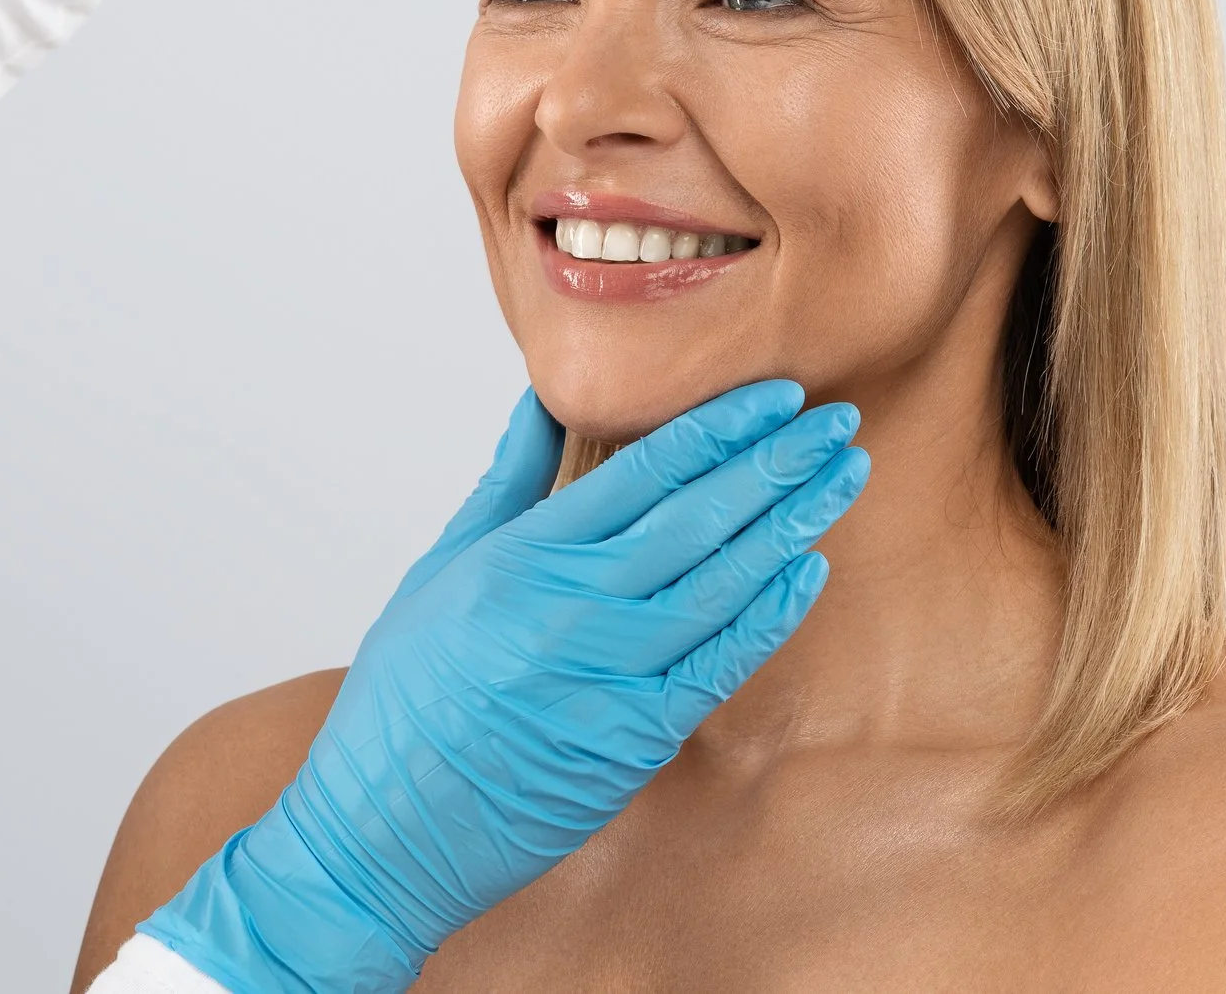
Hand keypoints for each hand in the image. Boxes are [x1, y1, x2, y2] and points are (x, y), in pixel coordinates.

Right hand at [141, 381, 868, 992]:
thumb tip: (540, 404)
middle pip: (698, 515)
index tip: (775, 393)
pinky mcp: (635, 739)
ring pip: (723, 581)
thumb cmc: (402, 702)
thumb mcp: (440, 571)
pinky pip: (720, 664)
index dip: (720, 426)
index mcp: (522, 556)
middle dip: (775, 461)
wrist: (382, 832)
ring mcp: (609, 674)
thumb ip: (504, 483)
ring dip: (791, 523)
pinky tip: (810, 569)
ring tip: (843, 476)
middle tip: (835, 419)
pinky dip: (770, 614)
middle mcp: (573, 607)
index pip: (644, 470)